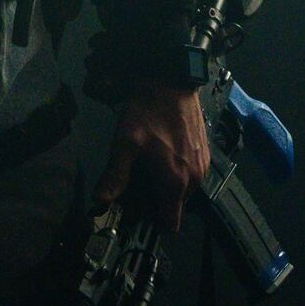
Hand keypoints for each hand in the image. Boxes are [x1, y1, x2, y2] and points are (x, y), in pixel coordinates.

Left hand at [92, 84, 210, 231]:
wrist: (172, 80)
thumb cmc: (148, 111)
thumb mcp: (125, 142)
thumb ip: (115, 176)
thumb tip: (99, 203)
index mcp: (175, 183)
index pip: (170, 224)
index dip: (151, 222)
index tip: (136, 213)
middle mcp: (194, 180)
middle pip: (174, 207)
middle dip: (155, 200)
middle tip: (135, 180)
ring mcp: (203, 166)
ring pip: (182, 191)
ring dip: (166, 184)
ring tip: (148, 163)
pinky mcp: (205, 153)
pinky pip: (189, 174)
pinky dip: (176, 170)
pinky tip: (162, 151)